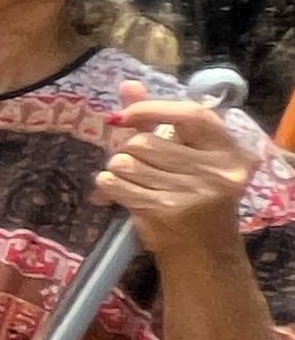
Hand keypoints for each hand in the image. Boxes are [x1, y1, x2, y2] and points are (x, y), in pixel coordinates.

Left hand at [97, 82, 258, 264]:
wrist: (203, 254)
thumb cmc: (194, 199)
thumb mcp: (188, 157)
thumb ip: (158, 120)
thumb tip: (128, 85)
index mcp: (229, 151)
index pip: (191, 115)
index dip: (152, 109)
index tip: (125, 116)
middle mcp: (217, 171)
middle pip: (144, 142)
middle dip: (128, 152)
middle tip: (138, 167)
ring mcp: (192, 192)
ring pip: (125, 162)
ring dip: (118, 171)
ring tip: (135, 183)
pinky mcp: (165, 211)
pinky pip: (115, 184)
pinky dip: (109, 186)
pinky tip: (122, 194)